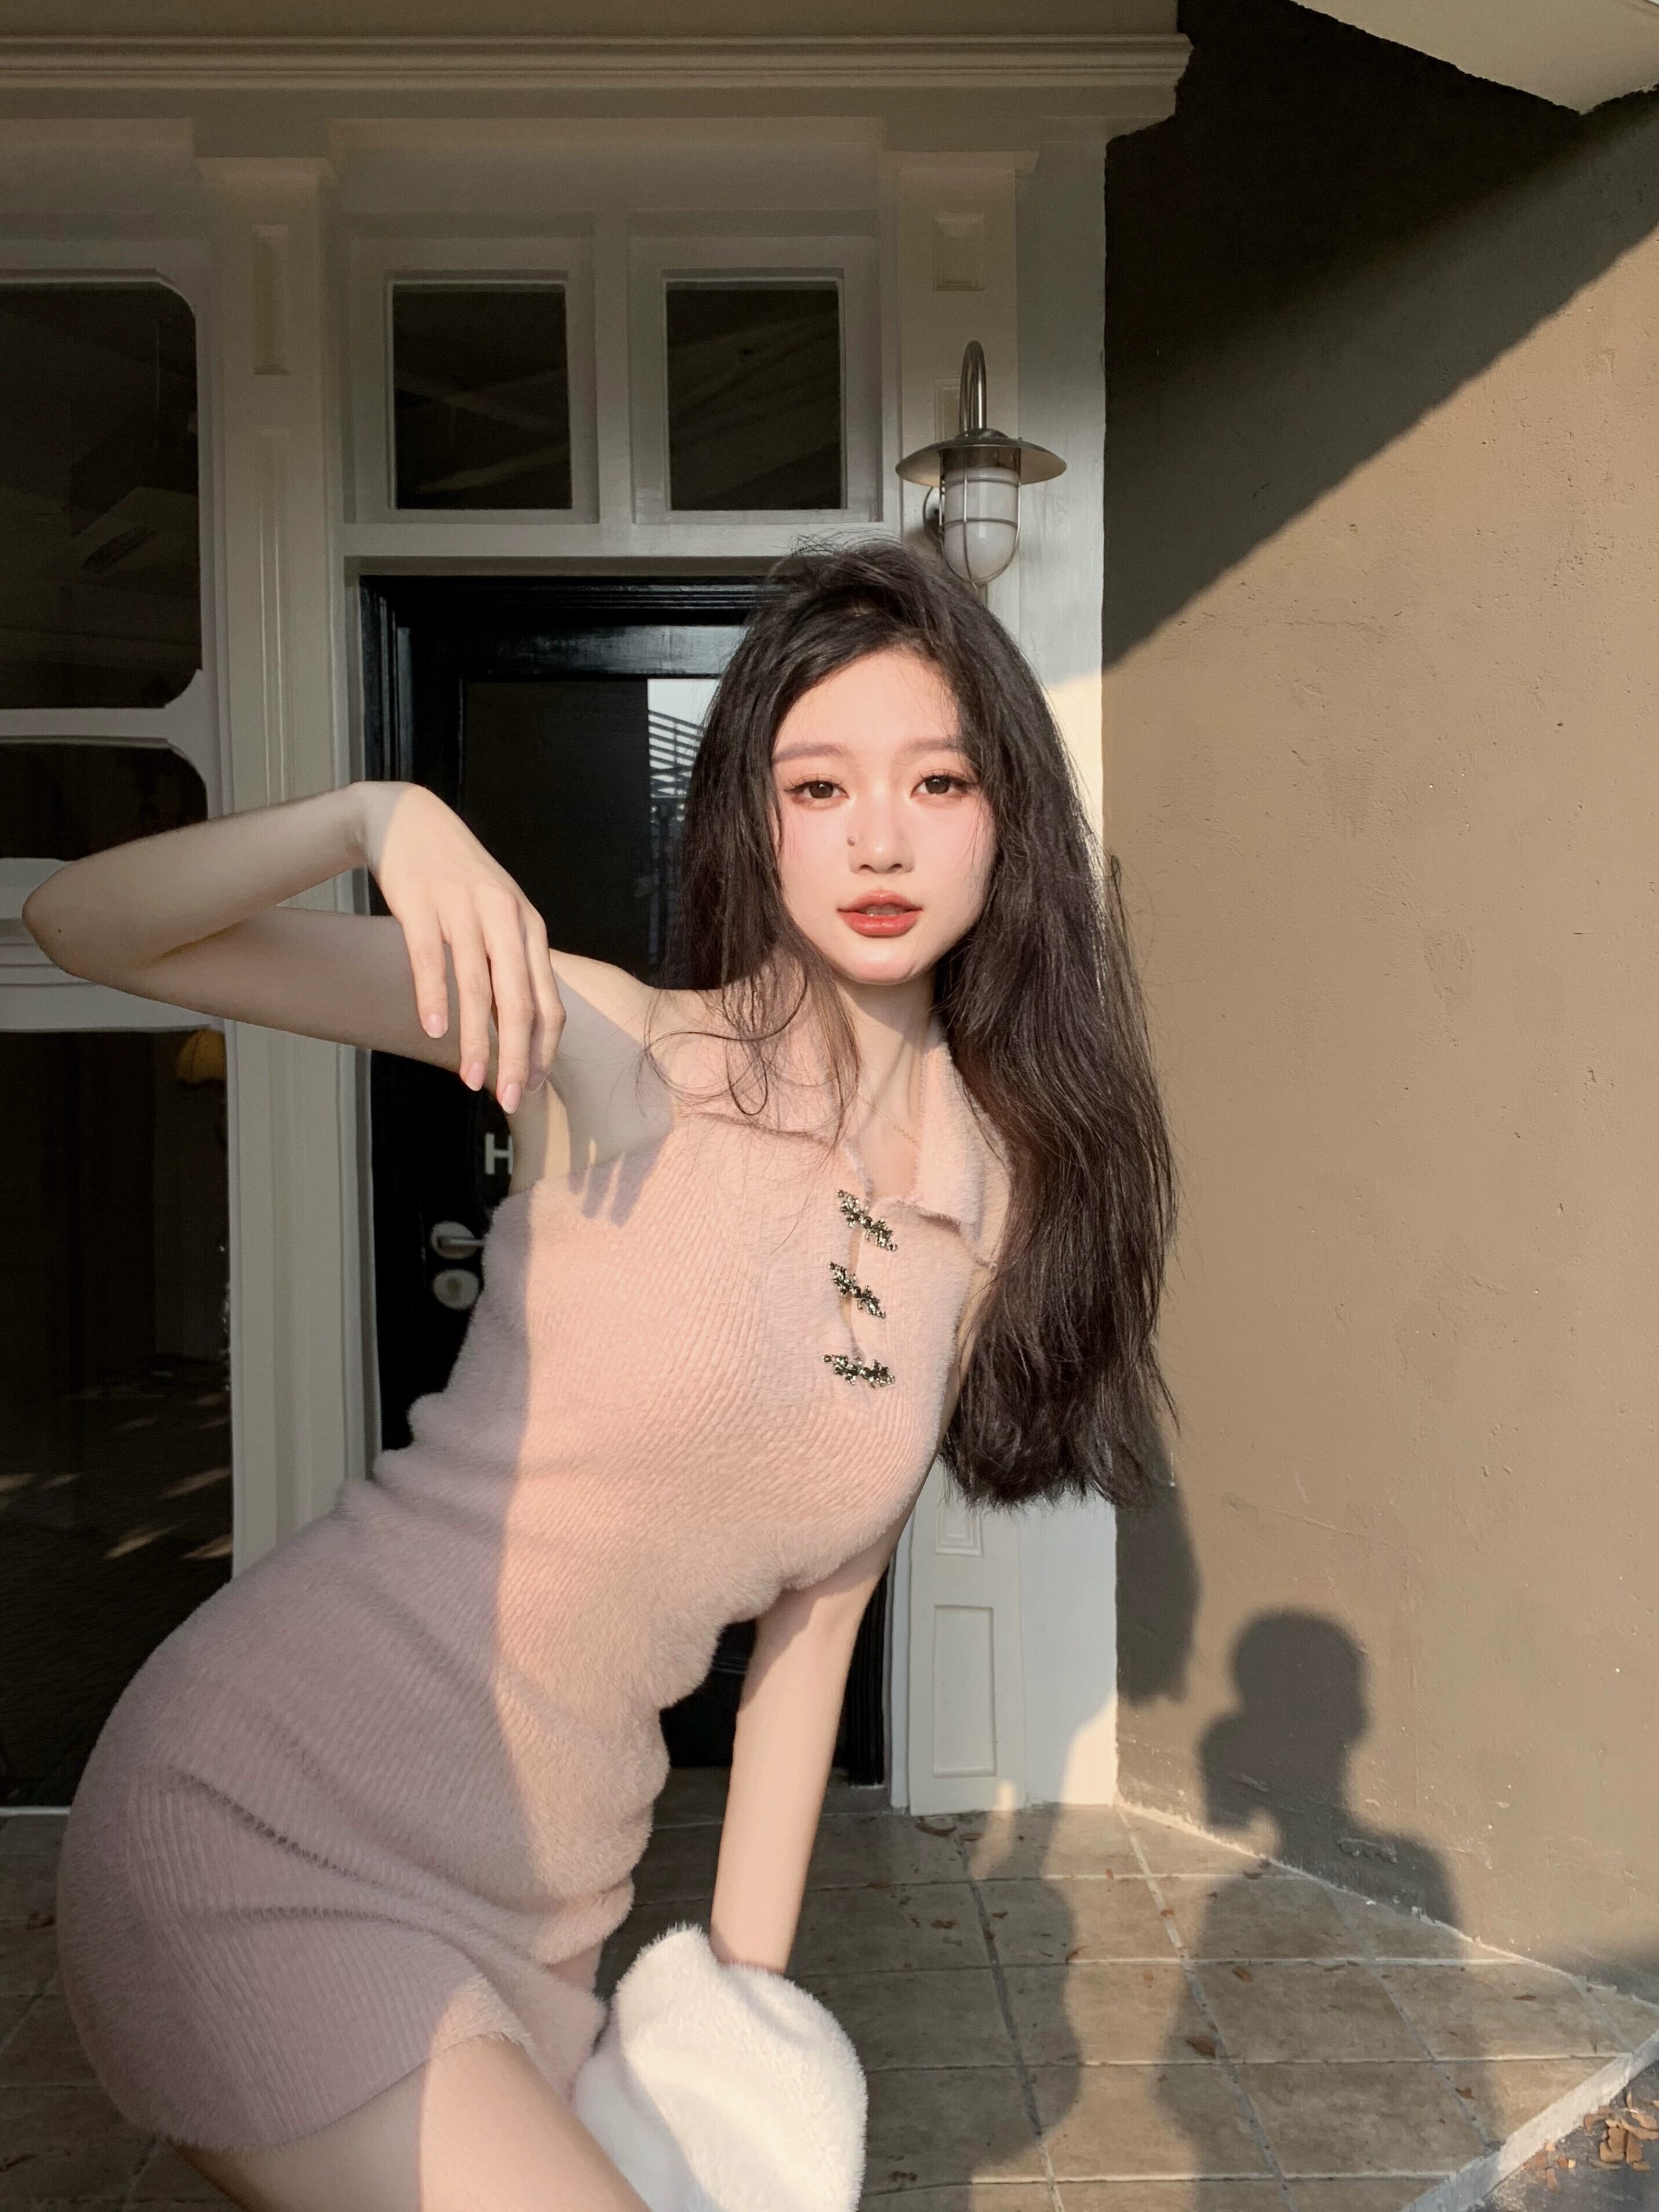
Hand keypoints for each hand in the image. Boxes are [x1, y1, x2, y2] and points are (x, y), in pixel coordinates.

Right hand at [353, 780, 563, 1110]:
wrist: (411, 821)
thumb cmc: (459, 880)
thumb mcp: (498, 917)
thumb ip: (510, 966)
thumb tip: (518, 1030)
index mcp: (529, 928)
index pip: (548, 1001)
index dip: (545, 1048)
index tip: (536, 1086)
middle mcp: (505, 918)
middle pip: (519, 1001)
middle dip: (519, 1056)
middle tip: (514, 1098)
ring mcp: (464, 910)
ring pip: (476, 987)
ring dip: (475, 1039)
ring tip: (470, 1079)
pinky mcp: (423, 904)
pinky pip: (431, 960)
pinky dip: (434, 997)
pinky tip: (434, 1031)